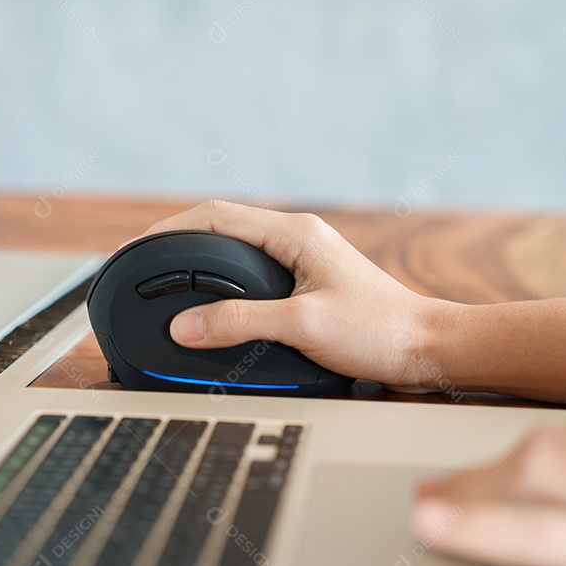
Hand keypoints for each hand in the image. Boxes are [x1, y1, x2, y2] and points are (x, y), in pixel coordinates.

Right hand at [135, 200, 453, 390]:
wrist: (427, 350)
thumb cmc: (379, 331)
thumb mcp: (302, 325)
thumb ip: (239, 323)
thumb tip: (184, 326)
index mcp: (295, 233)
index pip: (217, 216)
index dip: (170, 230)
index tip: (138, 250)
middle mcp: (299, 239)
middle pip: (223, 229)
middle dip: (180, 245)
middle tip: (145, 269)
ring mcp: (305, 260)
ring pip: (238, 252)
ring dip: (204, 265)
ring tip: (170, 284)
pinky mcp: (310, 284)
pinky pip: (255, 274)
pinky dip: (226, 286)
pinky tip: (214, 304)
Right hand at [411, 408, 565, 565]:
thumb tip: (538, 554)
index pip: (540, 530)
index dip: (473, 524)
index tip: (426, 520)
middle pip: (540, 465)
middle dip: (474, 482)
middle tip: (434, 497)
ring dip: (509, 456)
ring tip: (474, 476)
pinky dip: (562, 438)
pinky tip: (542, 454)